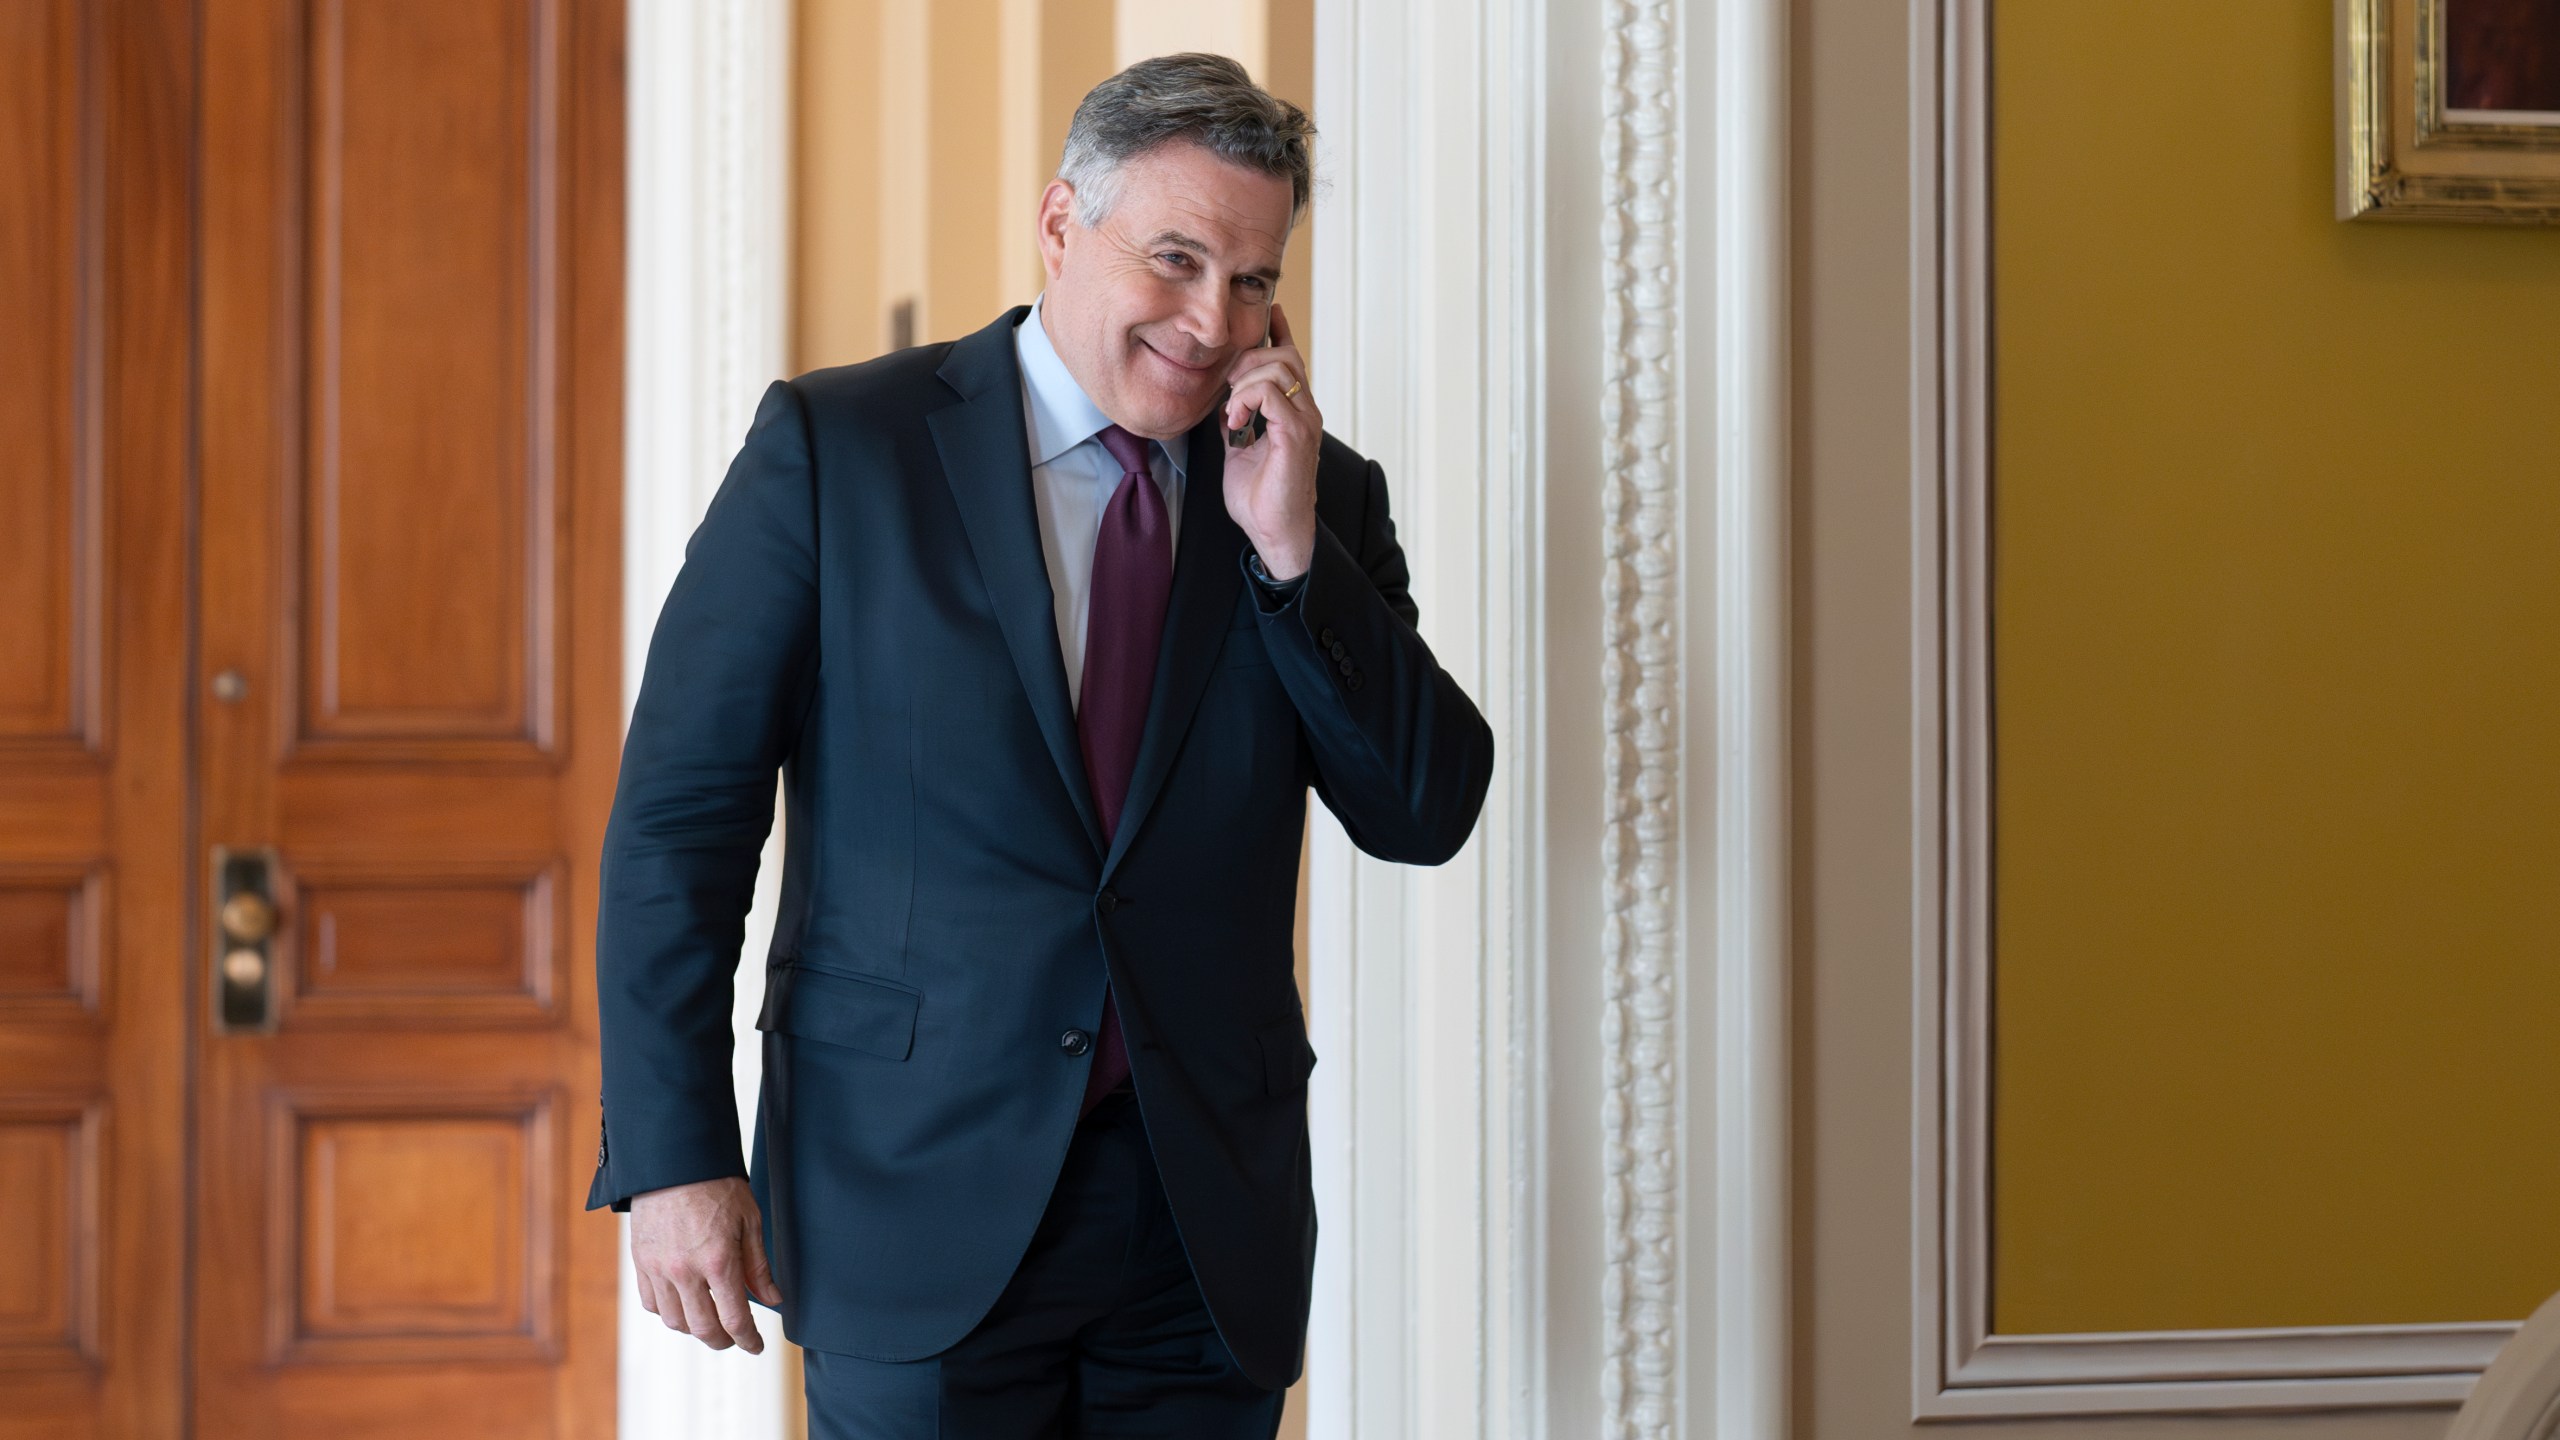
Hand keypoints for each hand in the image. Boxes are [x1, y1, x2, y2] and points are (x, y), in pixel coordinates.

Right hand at [629, 1176, 781, 1353]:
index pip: (735, 1318)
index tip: (756, 1345)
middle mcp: (685, 1272)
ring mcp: (658, 1269)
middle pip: (704, 1329)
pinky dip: (669, 1312)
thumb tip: (773, 1298)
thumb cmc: (716, 1185)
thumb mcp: (749, 1220)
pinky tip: (683, 1303)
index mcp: (718, 1261)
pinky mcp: (640, 1263)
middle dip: (724, 1341)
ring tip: (710, 1319)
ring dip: (695, 1328)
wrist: (674, 1160)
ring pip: (675, 1321)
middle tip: (735, 1338)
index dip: (749, 1340)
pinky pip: (652, 1303)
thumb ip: (759, 1266)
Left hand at [1220, 302, 1320, 580]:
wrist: (1275, 532)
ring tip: (1232, 410)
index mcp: (1295, 412)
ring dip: (1245, 381)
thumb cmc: (1260, 498)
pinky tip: (1235, 421)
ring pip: (1279, 367)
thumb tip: (1224, 402)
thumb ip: (1238, 421)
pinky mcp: (1295, 435)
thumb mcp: (1239, 449)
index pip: (1292, 359)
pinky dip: (1246, 399)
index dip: (1279, 332)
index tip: (1269, 313)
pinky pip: (1271, 392)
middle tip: (1228, 385)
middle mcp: (1306, 412)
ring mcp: (1304, 421)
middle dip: (1250, 358)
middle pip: (1285, 355)